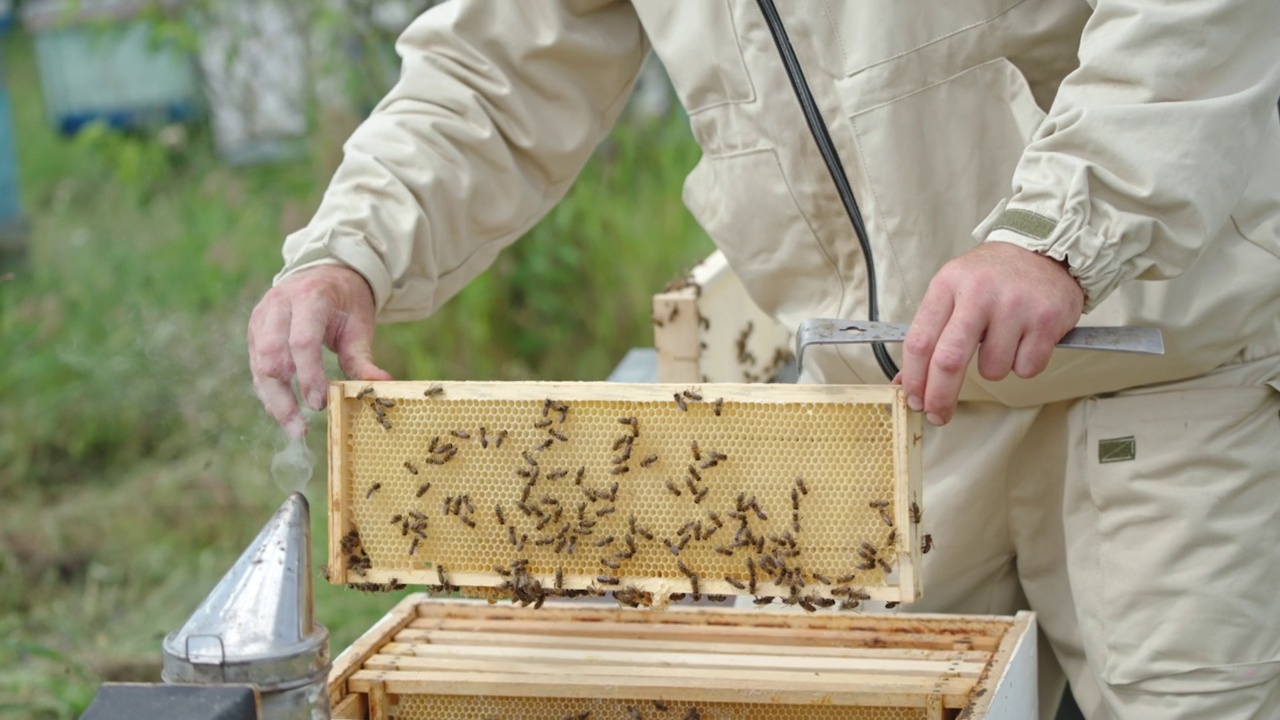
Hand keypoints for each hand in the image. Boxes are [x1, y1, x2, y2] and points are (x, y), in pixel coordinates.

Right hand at [248, 265, 391, 437]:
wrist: (323, 273)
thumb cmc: (345, 302)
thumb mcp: (359, 324)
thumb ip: (362, 357)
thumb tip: (380, 385)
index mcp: (309, 297)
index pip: (302, 341)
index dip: (308, 375)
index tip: (319, 405)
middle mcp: (278, 305)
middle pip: (272, 355)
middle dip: (283, 396)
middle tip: (300, 428)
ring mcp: (261, 317)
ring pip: (259, 364)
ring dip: (273, 400)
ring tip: (293, 428)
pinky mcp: (254, 331)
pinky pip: (256, 366)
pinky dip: (268, 391)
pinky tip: (284, 412)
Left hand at [899, 242, 1083, 425]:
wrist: (1044, 249)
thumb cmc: (991, 277)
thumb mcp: (953, 291)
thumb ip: (930, 334)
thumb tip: (907, 382)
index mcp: (948, 284)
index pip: (919, 341)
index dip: (914, 378)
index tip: (914, 400)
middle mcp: (979, 293)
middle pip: (949, 361)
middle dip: (940, 397)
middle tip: (938, 415)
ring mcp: (1015, 306)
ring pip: (992, 370)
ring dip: (993, 368)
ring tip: (1002, 340)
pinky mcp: (1046, 320)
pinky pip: (1026, 368)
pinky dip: (1024, 364)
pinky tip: (1026, 339)